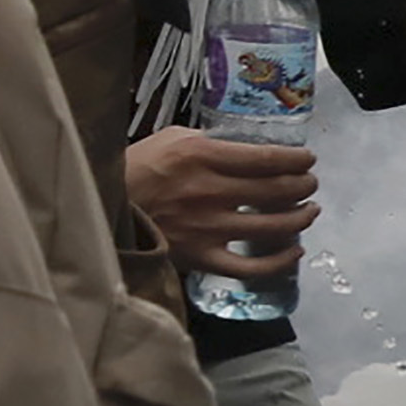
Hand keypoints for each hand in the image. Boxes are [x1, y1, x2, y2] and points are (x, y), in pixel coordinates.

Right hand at [126, 127, 319, 283]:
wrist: (98, 208)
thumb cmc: (133, 170)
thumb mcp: (168, 139)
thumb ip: (207, 142)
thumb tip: (243, 149)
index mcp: (200, 156)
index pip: (268, 158)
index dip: (298, 159)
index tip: (306, 159)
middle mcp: (210, 192)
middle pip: (278, 190)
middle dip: (303, 185)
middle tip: (308, 183)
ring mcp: (207, 228)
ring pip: (275, 226)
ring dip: (301, 217)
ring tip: (308, 211)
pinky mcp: (201, 257)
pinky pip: (252, 266)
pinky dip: (281, 260)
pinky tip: (295, 250)